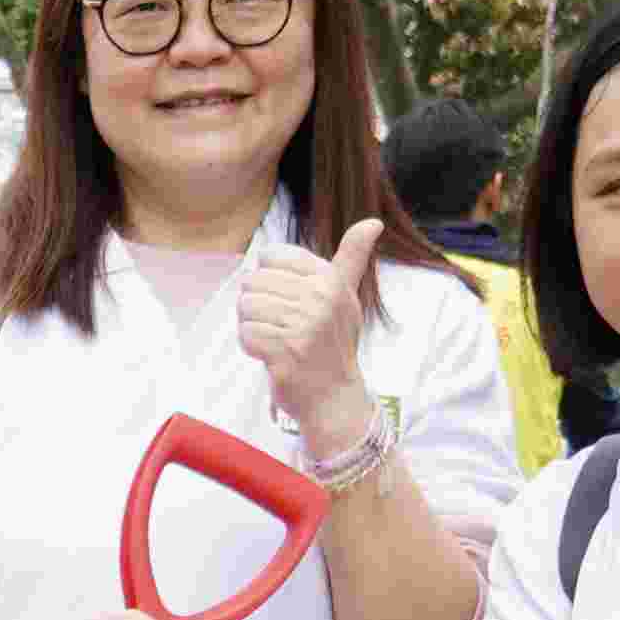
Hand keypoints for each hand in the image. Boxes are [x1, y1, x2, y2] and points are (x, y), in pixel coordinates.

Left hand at [235, 219, 392, 453]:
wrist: (334, 397)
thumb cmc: (334, 343)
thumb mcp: (347, 296)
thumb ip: (352, 257)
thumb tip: (374, 221)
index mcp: (331, 279)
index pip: (270, 256)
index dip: (269, 279)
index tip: (288, 299)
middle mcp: (320, 299)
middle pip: (253, 281)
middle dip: (258, 305)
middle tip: (280, 325)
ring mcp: (303, 326)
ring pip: (246, 306)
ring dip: (253, 325)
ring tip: (275, 338)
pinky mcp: (285, 351)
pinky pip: (245, 333)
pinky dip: (251, 346)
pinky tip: (271, 354)